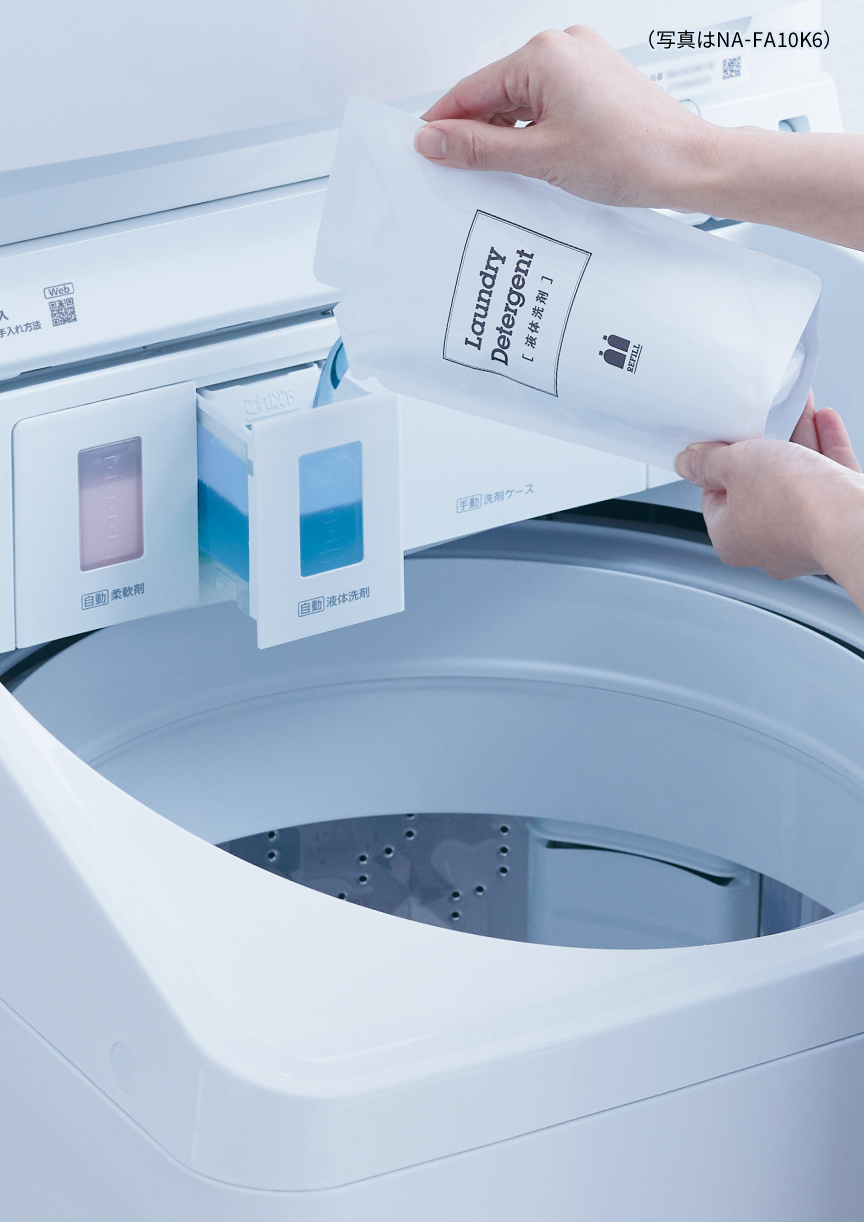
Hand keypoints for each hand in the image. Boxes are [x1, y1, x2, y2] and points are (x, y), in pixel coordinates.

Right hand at [415, 26, 720, 208]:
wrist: (687, 164)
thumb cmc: (631, 155)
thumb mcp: (539, 157)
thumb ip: (479, 148)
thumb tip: (434, 140)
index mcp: (544, 54)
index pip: (470, 90)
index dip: (443, 125)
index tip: (423, 150)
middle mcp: (563, 47)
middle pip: (495, 94)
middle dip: (477, 134)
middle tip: (461, 175)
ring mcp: (582, 62)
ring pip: (521, 102)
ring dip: (507, 137)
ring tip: (508, 176)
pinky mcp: (596, 82)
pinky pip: (547, 104)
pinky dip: (534, 133)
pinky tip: (534, 164)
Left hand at [673, 395, 863, 593]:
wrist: (850, 520)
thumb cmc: (792, 503)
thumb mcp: (735, 465)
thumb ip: (708, 460)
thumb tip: (686, 461)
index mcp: (731, 538)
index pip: (713, 496)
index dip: (717, 464)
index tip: (724, 440)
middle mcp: (766, 542)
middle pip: (757, 484)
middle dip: (763, 445)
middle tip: (761, 419)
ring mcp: (803, 533)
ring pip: (795, 479)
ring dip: (796, 439)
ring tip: (796, 406)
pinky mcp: (834, 519)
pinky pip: (826, 479)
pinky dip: (824, 449)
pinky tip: (823, 421)